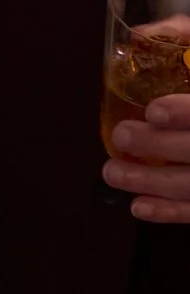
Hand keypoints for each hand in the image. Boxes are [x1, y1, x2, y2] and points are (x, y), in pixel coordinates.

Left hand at [104, 90, 189, 220]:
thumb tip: (169, 80)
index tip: (152, 111)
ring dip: (145, 180)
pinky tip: (136, 206)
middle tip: (120, 135)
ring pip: (184, 185)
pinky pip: (189, 213)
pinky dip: (164, 212)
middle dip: (154, 144)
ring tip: (111, 172)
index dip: (182, 113)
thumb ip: (189, 95)